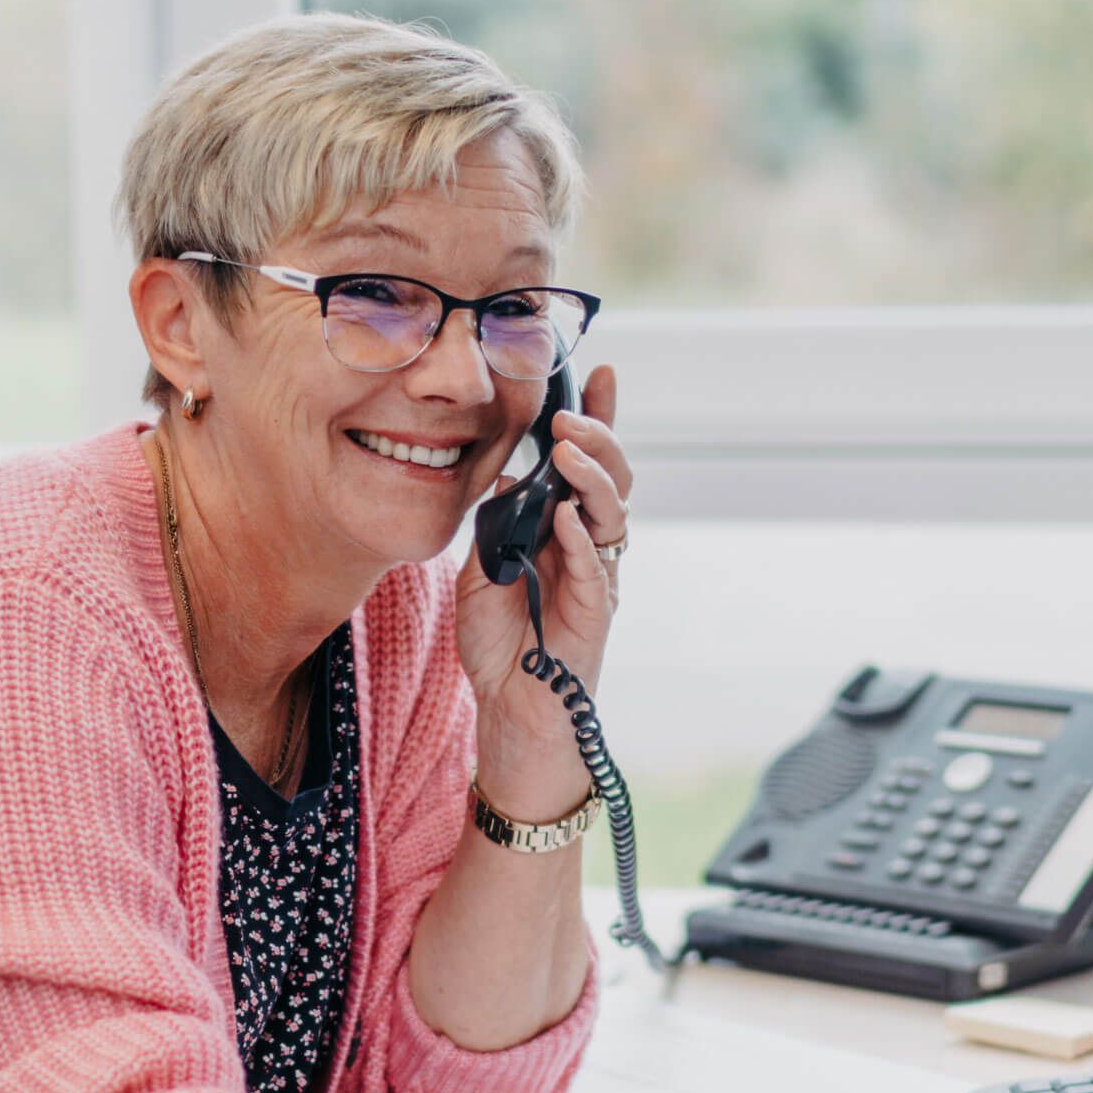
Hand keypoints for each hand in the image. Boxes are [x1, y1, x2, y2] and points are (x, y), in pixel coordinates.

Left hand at [456, 364, 632, 815]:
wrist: (512, 720)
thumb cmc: (502, 648)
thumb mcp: (481, 572)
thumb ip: (496, 527)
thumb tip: (504, 475)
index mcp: (565, 532)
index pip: (586, 466)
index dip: (598, 420)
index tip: (597, 372)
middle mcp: (590, 551)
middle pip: (611, 481)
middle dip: (598, 440)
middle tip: (570, 416)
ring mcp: (597, 583)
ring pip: (612, 517)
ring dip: (592, 479)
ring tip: (567, 450)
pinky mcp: (593, 620)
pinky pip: (596, 573)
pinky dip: (582, 541)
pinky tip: (565, 516)